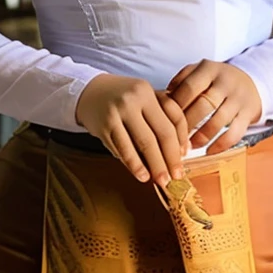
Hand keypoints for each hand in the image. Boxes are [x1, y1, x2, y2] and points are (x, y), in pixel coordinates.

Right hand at [74, 74, 189, 186]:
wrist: (88, 92)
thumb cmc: (121, 97)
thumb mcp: (143, 97)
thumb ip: (162, 116)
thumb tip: (180, 149)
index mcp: (147, 91)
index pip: (173, 118)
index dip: (181, 141)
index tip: (184, 158)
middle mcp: (133, 99)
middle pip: (159, 133)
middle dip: (170, 158)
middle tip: (176, 177)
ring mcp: (116, 112)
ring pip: (142, 143)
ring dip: (154, 165)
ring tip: (160, 180)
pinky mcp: (103, 126)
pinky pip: (122, 149)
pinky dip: (134, 164)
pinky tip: (141, 174)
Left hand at [167, 61, 262, 154]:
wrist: (250, 82)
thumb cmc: (215, 80)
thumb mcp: (198, 72)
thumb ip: (180, 82)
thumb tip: (163, 100)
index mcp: (208, 69)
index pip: (189, 88)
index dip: (176, 106)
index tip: (164, 120)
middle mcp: (225, 82)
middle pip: (203, 105)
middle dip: (186, 124)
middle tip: (173, 138)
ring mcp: (239, 99)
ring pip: (218, 121)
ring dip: (201, 137)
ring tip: (188, 147)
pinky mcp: (249, 114)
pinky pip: (235, 133)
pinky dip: (220, 145)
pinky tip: (208, 152)